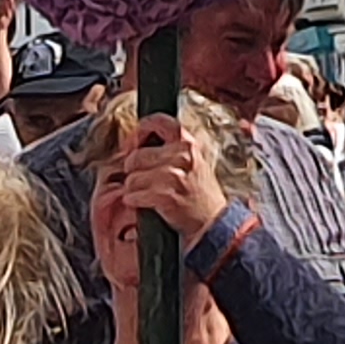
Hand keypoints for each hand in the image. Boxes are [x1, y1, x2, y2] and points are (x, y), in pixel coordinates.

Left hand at [119, 113, 229, 239]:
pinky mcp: (165, 196)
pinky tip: (145, 203)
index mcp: (188, 143)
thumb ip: (170, 148)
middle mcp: (181, 156)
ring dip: (134, 188)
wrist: (212, 221)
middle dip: (133, 170)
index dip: (139, 131)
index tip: (133, 144)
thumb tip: (136, 144)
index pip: (157, 121)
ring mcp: (173, 176)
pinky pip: (133, 195)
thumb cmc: (199, 192)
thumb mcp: (193, 161)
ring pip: (131, 178)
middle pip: (135, 156)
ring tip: (147, 193)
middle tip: (142, 179)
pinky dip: (134, 201)